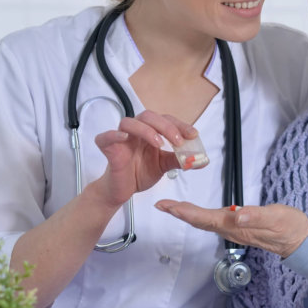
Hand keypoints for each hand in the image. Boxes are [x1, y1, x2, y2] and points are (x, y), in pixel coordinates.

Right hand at [86, 111, 202, 206]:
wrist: (122, 190)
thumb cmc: (139, 173)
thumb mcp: (164, 166)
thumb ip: (180, 160)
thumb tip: (201, 160)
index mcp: (149, 132)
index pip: (165, 120)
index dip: (180, 125)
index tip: (193, 135)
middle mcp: (135, 131)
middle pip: (148, 116)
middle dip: (166, 126)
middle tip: (179, 141)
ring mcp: (121, 138)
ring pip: (129, 122)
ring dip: (146, 130)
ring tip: (159, 144)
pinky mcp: (108, 149)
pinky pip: (106, 137)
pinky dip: (113, 135)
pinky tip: (124, 138)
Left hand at [153, 201, 307, 257]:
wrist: (299, 241)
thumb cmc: (288, 227)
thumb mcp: (276, 217)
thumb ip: (257, 216)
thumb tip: (237, 215)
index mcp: (236, 225)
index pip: (204, 218)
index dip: (185, 212)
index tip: (168, 206)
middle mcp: (231, 229)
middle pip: (200, 221)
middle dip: (180, 213)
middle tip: (162, 205)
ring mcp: (234, 229)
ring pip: (205, 222)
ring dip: (187, 214)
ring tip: (172, 207)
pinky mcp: (238, 227)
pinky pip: (213, 221)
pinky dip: (199, 215)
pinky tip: (195, 212)